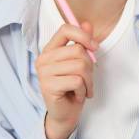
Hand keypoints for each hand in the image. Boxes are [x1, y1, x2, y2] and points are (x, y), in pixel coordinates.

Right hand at [35, 22, 98, 138]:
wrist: (65, 114)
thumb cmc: (73, 87)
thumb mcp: (80, 63)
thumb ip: (83, 43)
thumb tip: (87, 24)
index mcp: (50, 49)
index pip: (65, 29)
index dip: (83, 35)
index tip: (94, 47)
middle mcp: (44, 59)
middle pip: (78, 50)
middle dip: (90, 67)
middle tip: (87, 79)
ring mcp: (44, 72)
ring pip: (80, 66)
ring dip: (88, 81)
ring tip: (83, 89)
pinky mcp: (48, 86)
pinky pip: (77, 81)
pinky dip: (83, 90)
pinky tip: (77, 95)